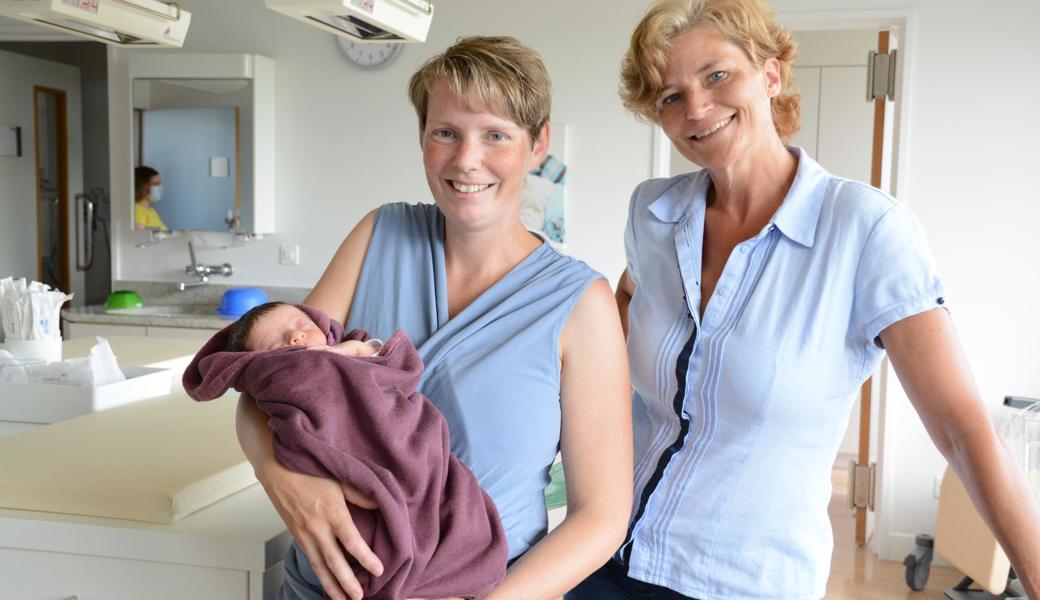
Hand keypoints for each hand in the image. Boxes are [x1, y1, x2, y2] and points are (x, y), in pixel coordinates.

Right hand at [257, 461, 381, 599]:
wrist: (276, 467)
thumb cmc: (308, 469)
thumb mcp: (339, 477)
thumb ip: (360, 494)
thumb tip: (380, 504)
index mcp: (331, 512)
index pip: (352, 541)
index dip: (365, 558)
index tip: (378, 570)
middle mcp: (316, 527)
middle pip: (334, 561)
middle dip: (346, 582)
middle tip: (358, 597)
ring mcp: (303, 533)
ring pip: (318, 565)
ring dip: (330, 585)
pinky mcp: (295, 534)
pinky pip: (309, 558)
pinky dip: (318, 573)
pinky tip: (325, 581)